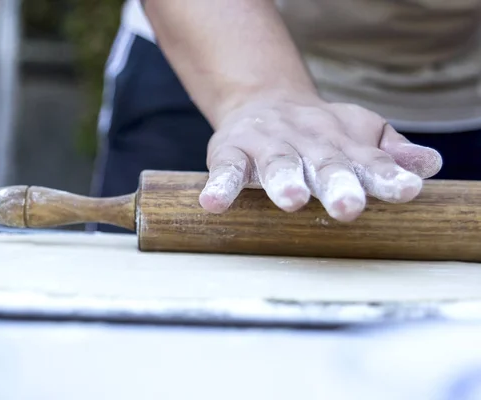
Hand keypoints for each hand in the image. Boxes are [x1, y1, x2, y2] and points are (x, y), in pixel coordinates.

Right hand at [199, 92, 442, 221]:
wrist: (262, 99)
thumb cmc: (318, 130)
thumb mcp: (358, 133)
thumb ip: (389, 152)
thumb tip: (430, 165)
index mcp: (342, 142)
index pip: (369, 160)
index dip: (387, 176)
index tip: (407, 191)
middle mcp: (307, 141)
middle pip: (324, 162)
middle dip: (337, 183)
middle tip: (349, 207)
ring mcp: (267, 145)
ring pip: (277, 162)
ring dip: (283, 179)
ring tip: (290, 200)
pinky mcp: (231, 151)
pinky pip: (226, 169)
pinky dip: (221, 186)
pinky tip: (214, 205)